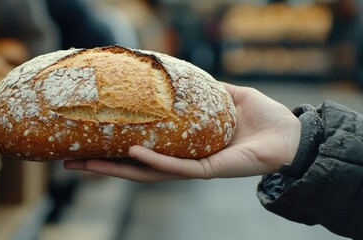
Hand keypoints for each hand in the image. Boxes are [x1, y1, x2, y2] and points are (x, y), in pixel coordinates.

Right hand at [64, 82, 301, 181]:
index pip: (143, 149)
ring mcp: (194, 168)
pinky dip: (154, 161)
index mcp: (185, 146)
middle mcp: (184, 161)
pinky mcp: (209, 170)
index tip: (85, 142)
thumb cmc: (264, 118)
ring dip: (117, 169)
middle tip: (70, 163)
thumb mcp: (228, 96)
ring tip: (87, 164)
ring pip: (149, 172)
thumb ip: (204, 89)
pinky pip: (176, 168)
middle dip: (103, 166)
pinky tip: (132, 154)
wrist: (291, 135)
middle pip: (136, 167)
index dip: (114, 148)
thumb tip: (180, 71)